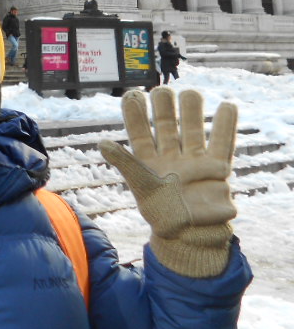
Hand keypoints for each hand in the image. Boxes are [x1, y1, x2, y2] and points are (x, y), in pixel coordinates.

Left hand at [98, 87, 237, 277]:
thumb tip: (101, 142)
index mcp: (147, 159)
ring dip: (191, 108)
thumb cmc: (163, 214)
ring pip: (193, 126)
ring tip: (189, 92)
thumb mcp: (141, 186)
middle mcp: (170, 155)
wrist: (193, 236)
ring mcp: (193, 159)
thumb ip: (125, 162)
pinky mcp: (216, 167)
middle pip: (167, 122)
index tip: (133, 94)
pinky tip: (227, 104)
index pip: (139, 130)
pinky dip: (226, 123)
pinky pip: (223, 141)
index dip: (135, 112)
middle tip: (162, 92)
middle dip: (164, 105)